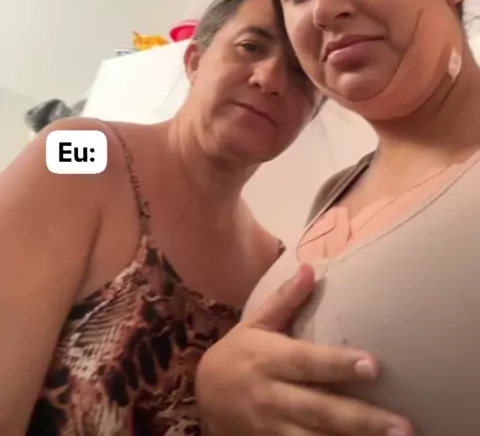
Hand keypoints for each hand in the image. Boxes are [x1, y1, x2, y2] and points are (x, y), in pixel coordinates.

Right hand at [196, 264, 413, 435]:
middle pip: (321, 410)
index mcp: (270, 360)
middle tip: (403, 426)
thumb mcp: (255, 323)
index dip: (339, 365)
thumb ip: (285, 300)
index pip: (308, 362)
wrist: (204, 398)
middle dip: (362, 420)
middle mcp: (274, 397)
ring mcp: (274, 430)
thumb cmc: (237, 354)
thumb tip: (309, 268)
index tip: (374, 365)